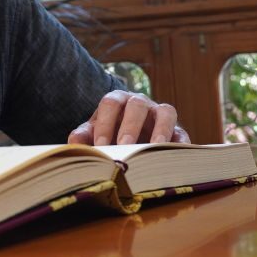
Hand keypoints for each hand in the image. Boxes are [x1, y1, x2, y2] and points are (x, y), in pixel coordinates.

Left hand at [67, 90, 189, 145]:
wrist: (131, 139)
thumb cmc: (108, 133)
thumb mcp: (94, 133)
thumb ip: (84, 136)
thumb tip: (74, 142)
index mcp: (117, 100)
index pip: (110, 103)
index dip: (105, 123)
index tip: (100, 146)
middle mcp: (140, 103)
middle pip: (137, 104)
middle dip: (130, 125)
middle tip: (124, 146)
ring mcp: (160, 114)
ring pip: (166, 111)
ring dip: (160, 128)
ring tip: (153, 147)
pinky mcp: (177, 130)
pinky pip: (182, 133)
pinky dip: (180, 144)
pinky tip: (174, 156)